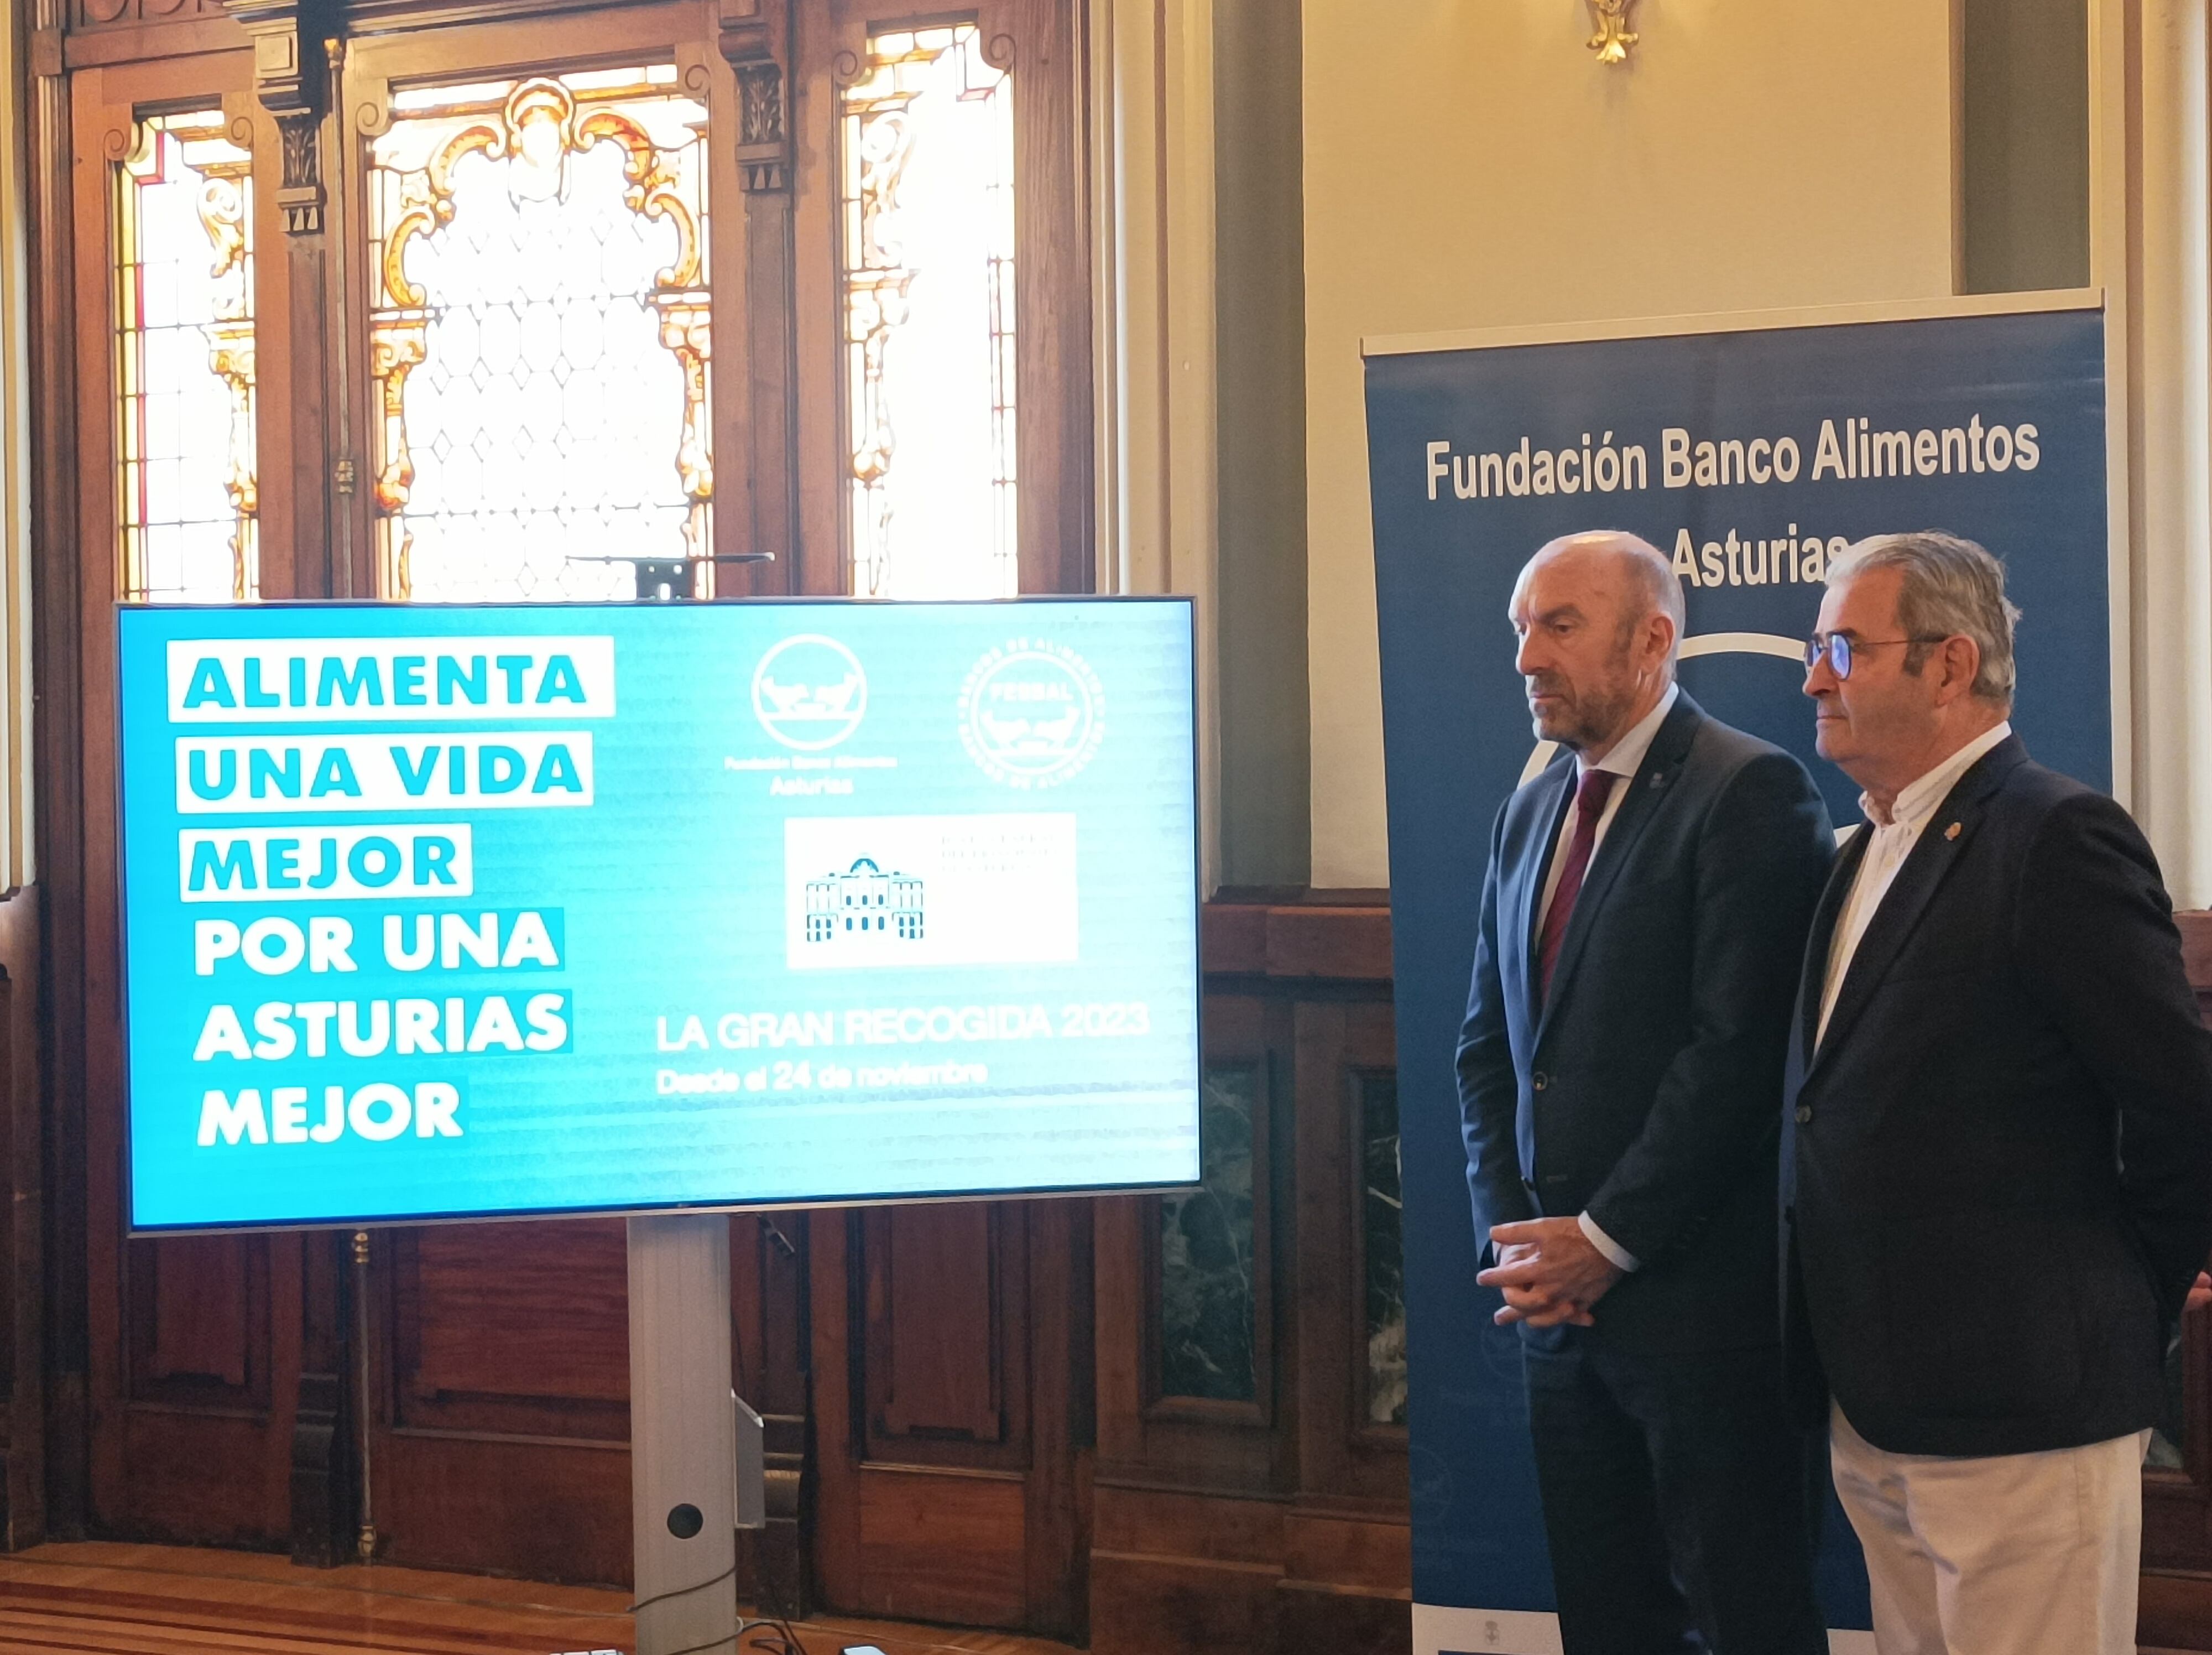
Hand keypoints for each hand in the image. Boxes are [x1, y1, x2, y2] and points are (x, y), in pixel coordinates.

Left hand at [1476, 1217, 1623, 1327]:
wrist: (1610, 1243)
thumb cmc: (1574, 1234)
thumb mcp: (1543, 1227)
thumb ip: (1516, 1232)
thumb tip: (1493, 1234)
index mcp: (1538, 1271)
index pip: (1508, 1277)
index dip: (1492, 1278)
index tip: (1481, 1279)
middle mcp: (1551, 1290)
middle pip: (1525, 1306)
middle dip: (1509, 1310)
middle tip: (1498, 1317)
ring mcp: (1569, 1299)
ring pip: (1546, 1317)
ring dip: (1532, 1320)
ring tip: (1524, 1323)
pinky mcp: (1586, 1302)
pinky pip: (1570, 1318)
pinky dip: (1562, 1321)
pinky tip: (1557, 1320)